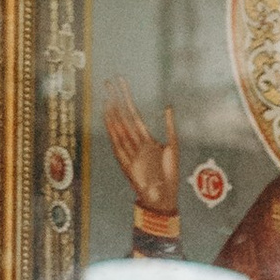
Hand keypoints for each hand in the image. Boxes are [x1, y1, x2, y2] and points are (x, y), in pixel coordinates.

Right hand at [103, 79, 178, 223]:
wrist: (165, 196)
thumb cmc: (170, 174)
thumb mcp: (173, 146)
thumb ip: (169, 127)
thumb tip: (168, 106)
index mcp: (146, 140)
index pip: (134, 114)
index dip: (127, 99)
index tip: (120, 84)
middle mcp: (136, 143)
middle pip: (123, 118)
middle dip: (116, 100)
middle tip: (107, 83)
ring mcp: (130, 151)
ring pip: (118, 128)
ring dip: (112, 113)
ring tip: (106, 97)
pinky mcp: (126, 163)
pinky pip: (117, 144)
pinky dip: (112, 132)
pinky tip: (108, 119)